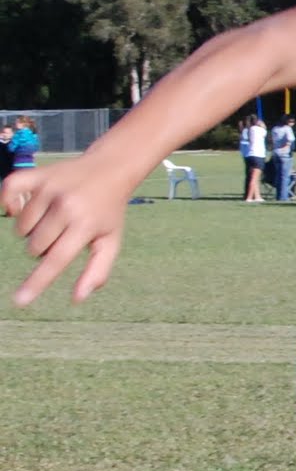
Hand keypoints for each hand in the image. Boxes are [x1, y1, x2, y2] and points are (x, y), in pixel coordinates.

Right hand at [3, 159, 131, 304]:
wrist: (108, 170)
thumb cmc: (108, 213)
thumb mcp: (110, 242)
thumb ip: (97, 271)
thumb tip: (78, 298)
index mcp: (84, 225)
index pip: (56, 260)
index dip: (36, 283)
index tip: (19, 301)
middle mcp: (64, 206)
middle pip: (34, 247)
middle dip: (44, 249)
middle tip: (62, 235)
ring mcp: (48, 188)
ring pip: (21, 228)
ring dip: (32, 231)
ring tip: (53, 220)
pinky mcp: (36, 174)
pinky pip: (7, 191)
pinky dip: (10, 204)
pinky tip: (21, 208)